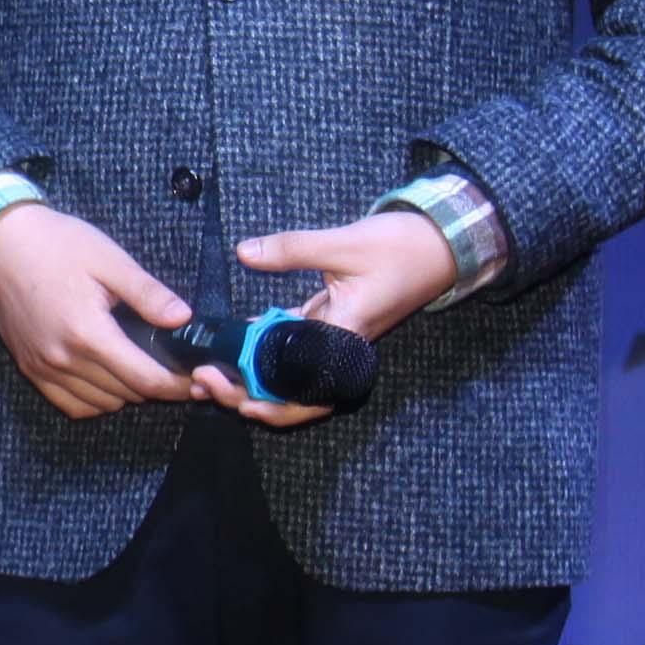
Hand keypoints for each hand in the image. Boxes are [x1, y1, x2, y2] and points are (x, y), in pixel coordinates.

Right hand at [0, 201, 200, 421]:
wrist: (2, 244)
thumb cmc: (57, 245)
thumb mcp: (109, 260)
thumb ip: (147, 293)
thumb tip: (183, 318)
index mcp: (87, 332)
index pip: (144, 378)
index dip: (177, 385)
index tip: (196, 379)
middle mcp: (63, 359)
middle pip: (126, 394)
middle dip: (156, 385)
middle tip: (173, 366)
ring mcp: (44, 368)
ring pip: (102, 404)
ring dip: (127, 392)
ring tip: (140, 367)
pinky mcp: (31, 369)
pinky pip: (72, 405)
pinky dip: (96, 399)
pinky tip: (108, 377)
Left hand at [192, 208, 458, 429]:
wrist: (442, 244)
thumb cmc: (402, 247)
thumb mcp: (344, 244)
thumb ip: (294, 249)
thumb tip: (246, 253)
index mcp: (345, 340)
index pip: (300, 391)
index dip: (261, 399)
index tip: (224, 386)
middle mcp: (340, 351)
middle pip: (290, 396)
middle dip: (245, 396)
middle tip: (203, 380)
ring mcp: (335, 342)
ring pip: (288, 379)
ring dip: (250, 380)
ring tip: (209, 373)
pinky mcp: (331, 327)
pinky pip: (293, 351)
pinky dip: (263, 353)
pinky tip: (232, 344)